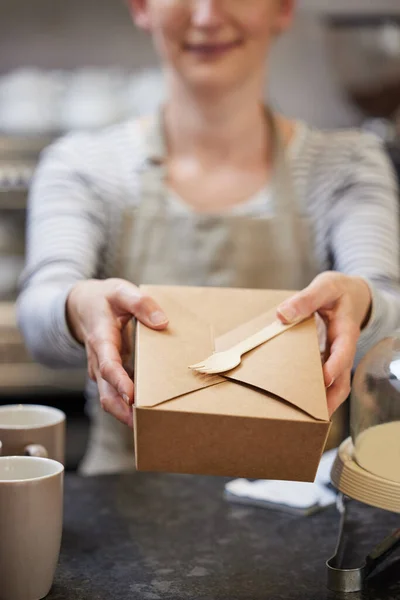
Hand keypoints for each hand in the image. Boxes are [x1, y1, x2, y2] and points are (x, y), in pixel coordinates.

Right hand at [67, 279, 168, 425]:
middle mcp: (98, 360)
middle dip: (122, 411)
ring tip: (149, 424)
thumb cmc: (104, 299)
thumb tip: (162, 322)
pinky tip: (149, 411)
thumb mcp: (121, 291)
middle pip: (106, 393)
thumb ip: (140, 303)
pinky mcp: (110, 374)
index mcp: (101, 339)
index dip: (119, 382)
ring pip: (110, 398)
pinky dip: (129, 404)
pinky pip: (117, 393)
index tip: (132, 397)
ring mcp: (103, 370)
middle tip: (143, 423)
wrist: (82, 305)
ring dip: (126, 412)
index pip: (108, 366)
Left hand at [276, 272, 371, 416]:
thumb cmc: (339, 291)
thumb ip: (306, 299)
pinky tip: (298, 399)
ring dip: (323, 400)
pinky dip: (315, 390)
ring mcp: (337, 356)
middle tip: (314, 413)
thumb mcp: (325, 287)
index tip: (324, 379)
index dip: (335, 366)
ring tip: (305, 416)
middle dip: (331, 397)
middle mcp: (344, 348)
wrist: (352, 293)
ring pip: (335, 384)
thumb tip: (282, 314)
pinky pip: (324, 378)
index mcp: (346, 330)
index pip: (344, 351)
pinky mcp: (328, 359)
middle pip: (342, 378)